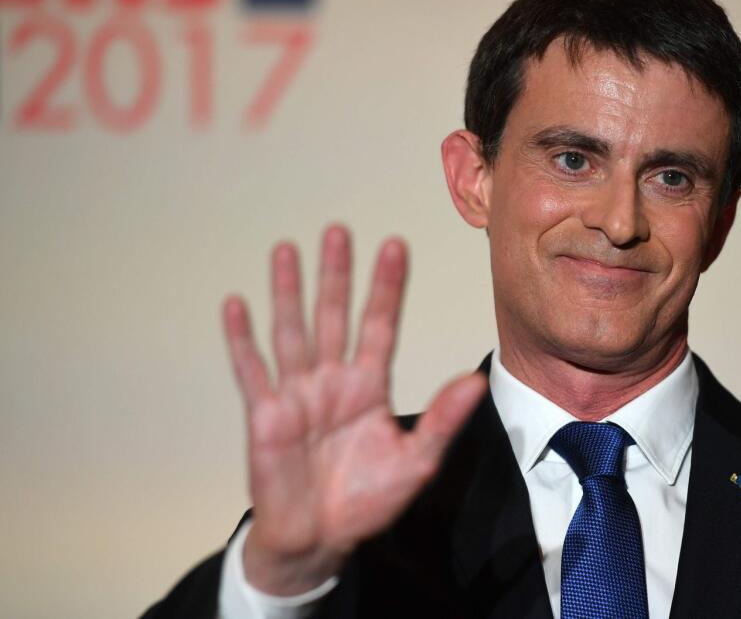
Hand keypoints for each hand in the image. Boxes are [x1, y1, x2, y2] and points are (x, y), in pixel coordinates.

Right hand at [221, 224, 486, 594]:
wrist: (319, 538)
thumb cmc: (368, 500)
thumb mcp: (417, 460)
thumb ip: (442, 419)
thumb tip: (475, 379)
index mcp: (369, 387)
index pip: (379, 326)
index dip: (386, 288)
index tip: (395, 246)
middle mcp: (332, 381)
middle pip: (334, 316)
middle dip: (337, 275)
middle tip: (338, 230)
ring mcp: (296, 395)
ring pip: (292, 331)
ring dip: (289, 292)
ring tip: (288, 248)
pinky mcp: (265, 415)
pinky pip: (251, 370)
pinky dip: (242, 339)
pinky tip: (237, 303)